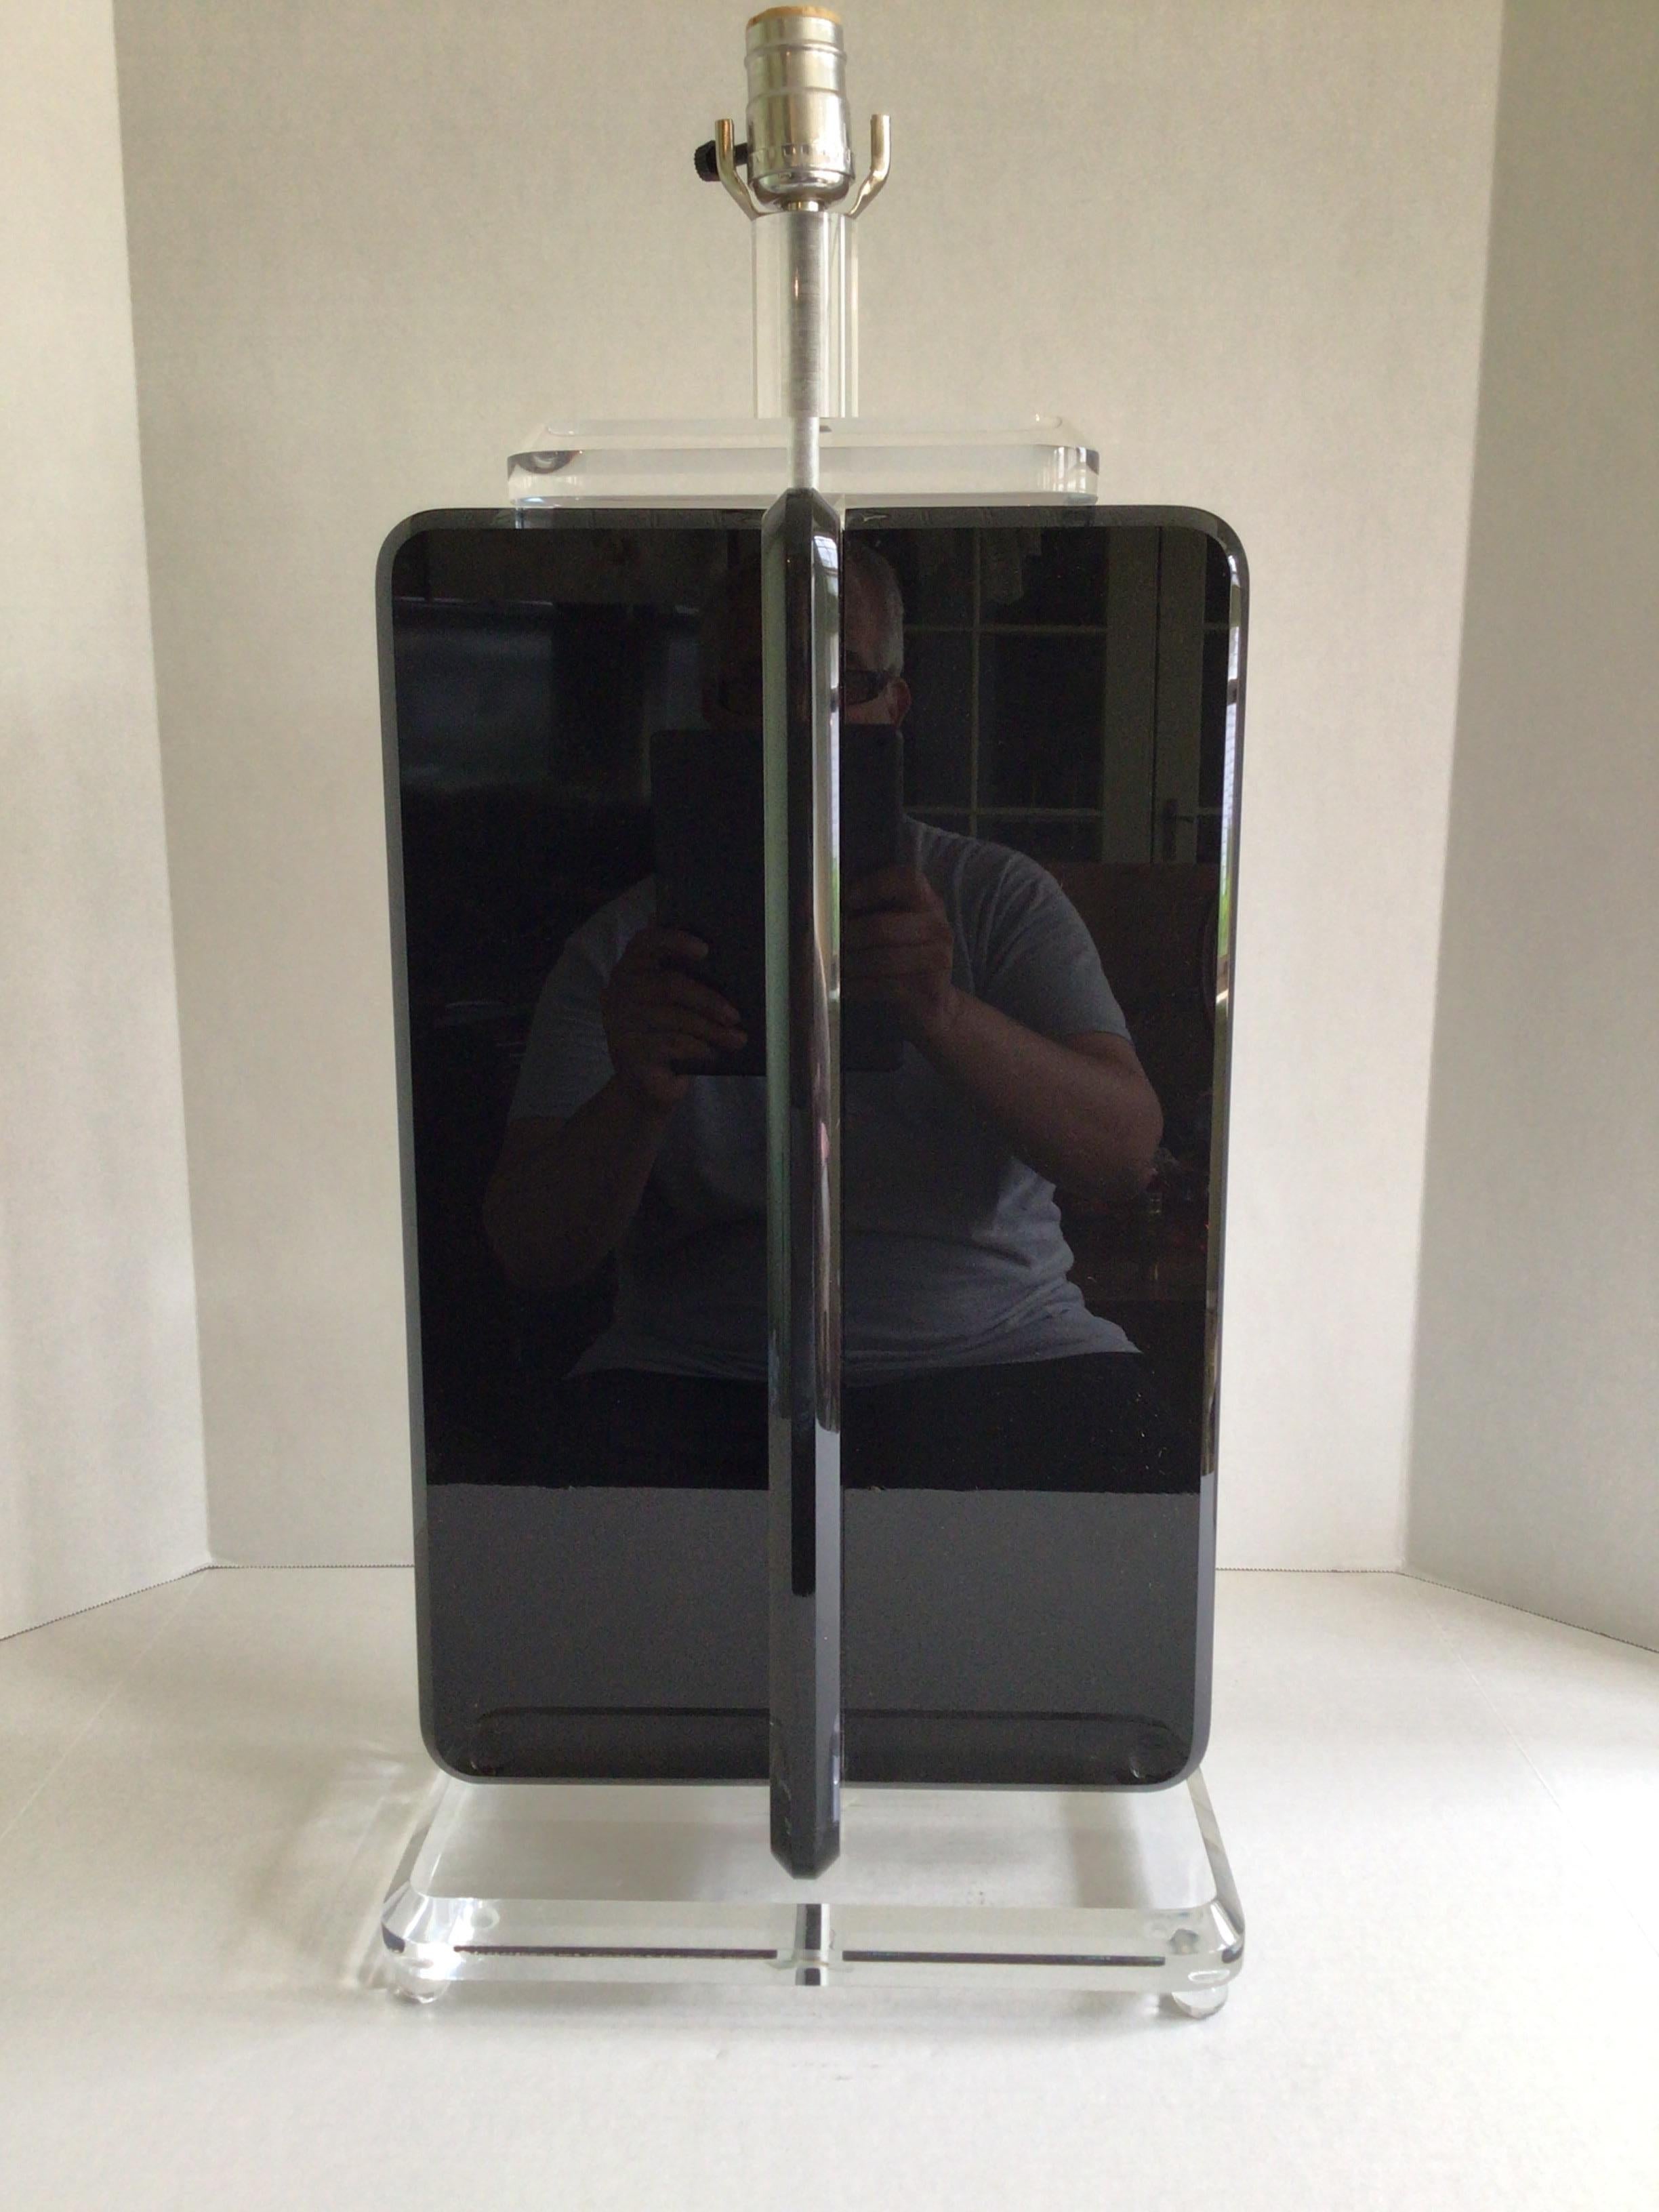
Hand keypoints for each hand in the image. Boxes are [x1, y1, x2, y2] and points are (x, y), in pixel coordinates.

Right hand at [601, 927, 746, 1114]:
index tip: (705, 950)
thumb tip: (722, 963)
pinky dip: (700, 1048)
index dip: (675, 940)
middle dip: (709, 1000)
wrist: (643, 1087)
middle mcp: (618, 993)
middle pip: (669, 985)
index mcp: (628, 971)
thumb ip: (684, 980)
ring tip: (736, 1038)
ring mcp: (620, 1023)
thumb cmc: (665, 1037)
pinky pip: (675, 1043)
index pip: (645, 942)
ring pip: (677, 1018)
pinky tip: (713, 1053)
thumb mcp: (673, 1006)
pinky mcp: (629, 1051)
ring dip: (713, 1030)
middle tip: (735, 1015)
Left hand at [842, 863, 959, 1043]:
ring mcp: (937, 960)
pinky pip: (881, 986)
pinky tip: (843, 987)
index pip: (908, 880)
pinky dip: (856, 987)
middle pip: (882, 926)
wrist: (936, 1004)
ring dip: (849, 964)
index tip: (846, 900)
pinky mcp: (928, 990)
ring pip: (880, 959)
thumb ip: (868, 910)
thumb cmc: (903, 958)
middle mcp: (939, 927)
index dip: (873, 886)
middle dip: (848, 936)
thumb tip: (821, 904)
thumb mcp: (895, 927)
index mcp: (929, 903)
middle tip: (828, 943)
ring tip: (833, 966)